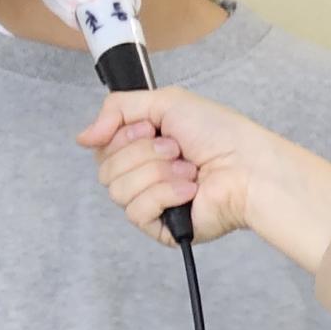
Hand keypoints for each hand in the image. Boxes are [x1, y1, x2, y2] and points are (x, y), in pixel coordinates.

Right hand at [77, 88, 330, 271]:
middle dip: (142, 152)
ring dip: (157, 172)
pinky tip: (189, 190)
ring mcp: (151, 202)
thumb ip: (117, 109)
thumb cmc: (219, 133)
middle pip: (105, 168)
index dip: (122, 135)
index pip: (102, 146)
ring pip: (118, 190)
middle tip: (176, 149)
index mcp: (142, 146)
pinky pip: (136, 211)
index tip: (152, 126)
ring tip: (188, 169)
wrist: (248, 167)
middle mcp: (143, 174)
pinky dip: (164, 194)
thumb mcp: (164, 102)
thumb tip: (82, 137)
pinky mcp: (161, 227)